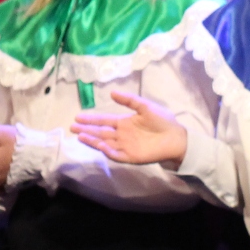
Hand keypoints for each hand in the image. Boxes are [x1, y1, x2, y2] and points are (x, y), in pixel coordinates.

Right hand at [70, 91, 186, 164]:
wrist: (176, 137)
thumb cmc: (163, 121)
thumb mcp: (145, 106)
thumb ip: (128, 100)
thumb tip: (111, 93)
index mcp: (124, 123)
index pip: (104, 121)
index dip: (91, 119)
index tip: (78, 116)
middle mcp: (122, 135)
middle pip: (100, 132)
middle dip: (87, 130)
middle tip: (72, 127)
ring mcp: (125, 146)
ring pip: (104, 143)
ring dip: (92, 140)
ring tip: (80, 136)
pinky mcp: (131, 156)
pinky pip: (116, 154)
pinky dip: (107, 150)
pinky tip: (99, 145)